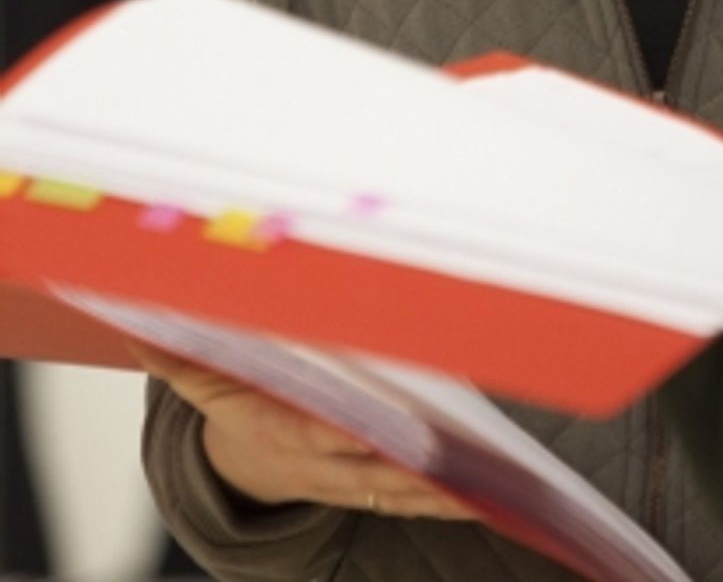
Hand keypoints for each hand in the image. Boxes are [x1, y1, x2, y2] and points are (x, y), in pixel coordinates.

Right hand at [136, 345, 478, 521]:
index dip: (336, 436)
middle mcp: (321, 461)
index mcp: (281, 430)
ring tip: (482, 487)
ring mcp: (350, 478)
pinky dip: (448, 498)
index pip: (311, 434)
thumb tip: (141, 320)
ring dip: (438, 492)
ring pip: (398, 489)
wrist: (249, 466)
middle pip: (366, 466)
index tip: (362, 432)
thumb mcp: (203, 383)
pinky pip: (415, 496)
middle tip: (448, 460)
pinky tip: (485, 495)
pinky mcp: (375, 484)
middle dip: (405, 467)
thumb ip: (180, 354)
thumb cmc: (236, 408)